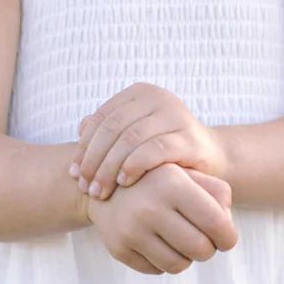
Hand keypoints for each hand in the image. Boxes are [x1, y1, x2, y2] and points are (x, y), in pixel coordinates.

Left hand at [70, 82, 227, 203]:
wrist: (209, 159)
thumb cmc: (163, 150)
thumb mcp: (133, 137)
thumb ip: (108, 130)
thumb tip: (80, 128)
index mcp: (140, 93)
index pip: (102, 118)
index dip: (84, 146)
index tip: (73, 173)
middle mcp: (158, 97)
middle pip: (113, 128)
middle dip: (94, 160)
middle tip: (85, 186)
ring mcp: (176, 114)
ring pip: (130, 139)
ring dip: (109, 168)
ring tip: (100, 190)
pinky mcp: (190, 137)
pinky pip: (155, 150)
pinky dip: (135, 166)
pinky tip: (124, 182)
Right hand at [84, 161, 237, 275]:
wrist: (105, 185)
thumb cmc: (160, 181)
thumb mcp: (189, 175)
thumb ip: (218, 193)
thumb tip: (226, 227)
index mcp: (172, 184)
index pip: (216, 224)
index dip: (228, 237)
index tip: (226, 239)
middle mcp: (149, 208)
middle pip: (200, 250)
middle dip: (208, 249)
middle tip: (203, 241)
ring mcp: (130, 230)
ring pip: (178, 265)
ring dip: (185, 257)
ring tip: (179, 241)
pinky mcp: (118, 248)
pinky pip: (156, 270)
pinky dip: (163, 261)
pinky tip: (157, 243)